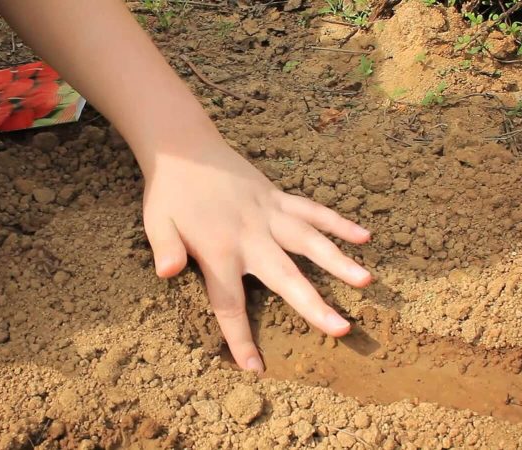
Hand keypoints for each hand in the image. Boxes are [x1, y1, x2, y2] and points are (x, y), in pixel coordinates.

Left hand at [143, 139, 371, 372]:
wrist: (184, 148)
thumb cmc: (169, 193)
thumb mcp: (156, 222)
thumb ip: (166, 248)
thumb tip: (167, 273)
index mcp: (219, 250)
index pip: (229, 304)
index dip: (241, 339)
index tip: (256, 369)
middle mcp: (251, 235)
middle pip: (286, 277)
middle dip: (313, 306)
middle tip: (341, 329)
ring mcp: (269, 214)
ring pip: (309, 241)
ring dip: (338, 261)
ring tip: (366, 281)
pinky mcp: (277, 196)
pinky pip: (312, 210)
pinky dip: (338, 222)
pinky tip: (364, 236)